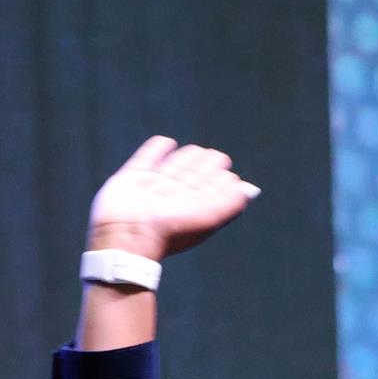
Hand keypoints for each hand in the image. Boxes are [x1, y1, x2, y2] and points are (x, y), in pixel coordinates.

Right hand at [88, 136, 260, 262]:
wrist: (130, 235)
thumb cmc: (171, 230)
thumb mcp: (209, 219)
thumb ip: (230, 204)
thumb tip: (247, 190)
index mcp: (191, 207)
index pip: (209, 189)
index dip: (220, 180)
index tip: (227, 173)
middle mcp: (172, 197)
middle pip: (192, 176)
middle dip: (204, 165)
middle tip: (214, 158)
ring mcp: (151, 187)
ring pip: (172, 166)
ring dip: (185, 157)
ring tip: (195, 151)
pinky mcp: (131, 178)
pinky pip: (146, 158)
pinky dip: (156, 149)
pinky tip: (166, 143)